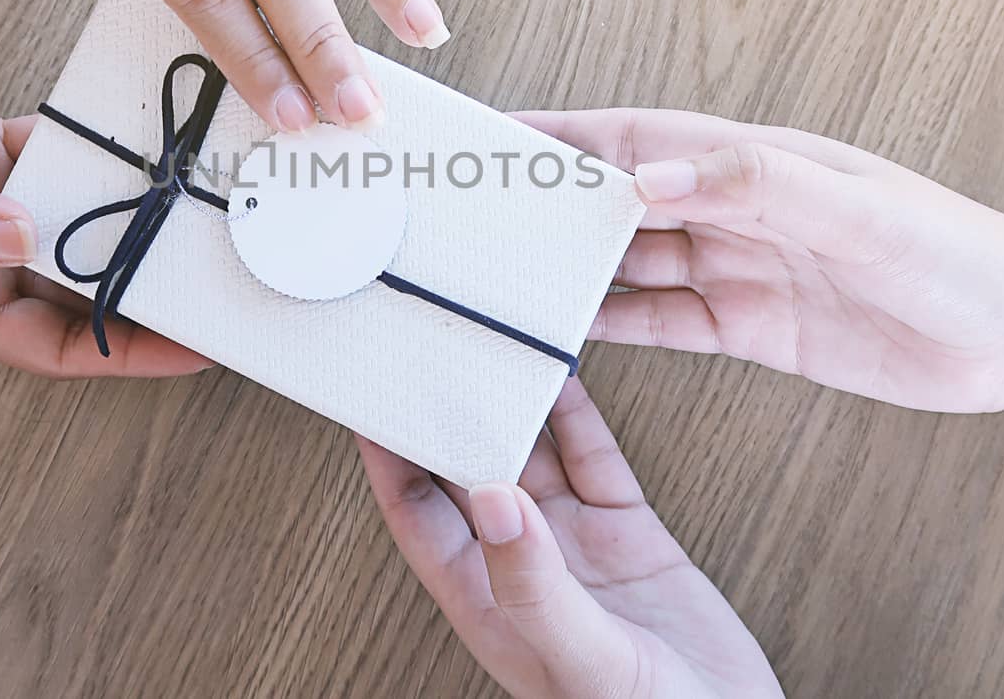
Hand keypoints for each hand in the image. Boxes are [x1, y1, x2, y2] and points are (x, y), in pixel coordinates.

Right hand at [0, 84, 208, 377]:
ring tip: (204, 187)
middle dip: (153, 275)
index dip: (134, 351)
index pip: (65, 344)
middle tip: (230, 254)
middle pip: (88, 283)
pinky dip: (91, 144)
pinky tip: (139, 126)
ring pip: (79, 215)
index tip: (202, 344)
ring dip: (132, 204)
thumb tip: (16, 232)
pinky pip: (51, 153)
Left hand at [359, 378, 781, 698]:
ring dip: (514, 404)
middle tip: (431, 348)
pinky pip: (595, 459)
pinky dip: (579, 416)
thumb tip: (490, 500)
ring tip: (495, 344)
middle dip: (447, 413)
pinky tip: (563, 376)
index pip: (416, 514)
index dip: (389, 457)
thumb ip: (532, 583)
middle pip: (466, 471)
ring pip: (531, 454)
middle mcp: (523, 564)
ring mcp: (576, 546)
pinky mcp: (630, 533)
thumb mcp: (580, 658)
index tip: (372, 399)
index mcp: (487, 601)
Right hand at [516, 109, 1003, 455]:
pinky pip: (662, 321)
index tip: (499, 135)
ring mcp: (738, 269)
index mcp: (753, 164)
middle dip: (552, 202)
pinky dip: (614, 324)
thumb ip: (752, 185)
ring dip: (574, 267)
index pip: (637, 139)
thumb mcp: (857, 211)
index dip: (565, 135)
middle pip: (620, 201)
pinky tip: (573, 330)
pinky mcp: (749, 326)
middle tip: (482, 215)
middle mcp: (734, 211)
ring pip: (631, 263)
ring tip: (508, 277)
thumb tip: (647, 175)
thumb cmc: (955, 255)